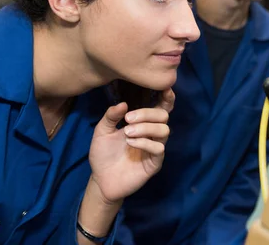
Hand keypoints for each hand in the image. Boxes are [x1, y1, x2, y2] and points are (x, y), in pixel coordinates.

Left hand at [88, 88, 174, 203]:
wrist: (100, 179)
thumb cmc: (103, 154)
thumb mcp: (102, 131)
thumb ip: (111, 116)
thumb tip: (123, 103)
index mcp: (144, 124)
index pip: (162, 108)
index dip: (167, 98)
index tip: (165, 89)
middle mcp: (153, 134)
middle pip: (164, 116)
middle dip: (147, 113)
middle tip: (129, 119)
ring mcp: (155, 148)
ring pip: (164, 130)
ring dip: (146, 128)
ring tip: (127, 132)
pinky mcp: (155, 163)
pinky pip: (159, 148)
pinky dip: (145, 142)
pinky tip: (131, 143)